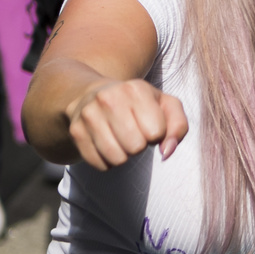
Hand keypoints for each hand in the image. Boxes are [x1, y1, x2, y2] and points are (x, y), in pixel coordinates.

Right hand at [66, 78, 188, 170]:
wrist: (92, 94)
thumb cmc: (138, 104)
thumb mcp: (165, 105)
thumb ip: (178, 126)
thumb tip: (166, 152)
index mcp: (136, 89)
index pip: (156, 132)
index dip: (156, 133)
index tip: (149, 123)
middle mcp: (110, 98)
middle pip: (136, 147)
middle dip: (139, 145)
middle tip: (133, 132)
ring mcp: (89, 114)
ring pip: (117, 158)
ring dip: (124, 156)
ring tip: (121, 139)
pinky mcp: (76, 131)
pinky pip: (100, 164)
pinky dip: (107, 161)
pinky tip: (105, 144)